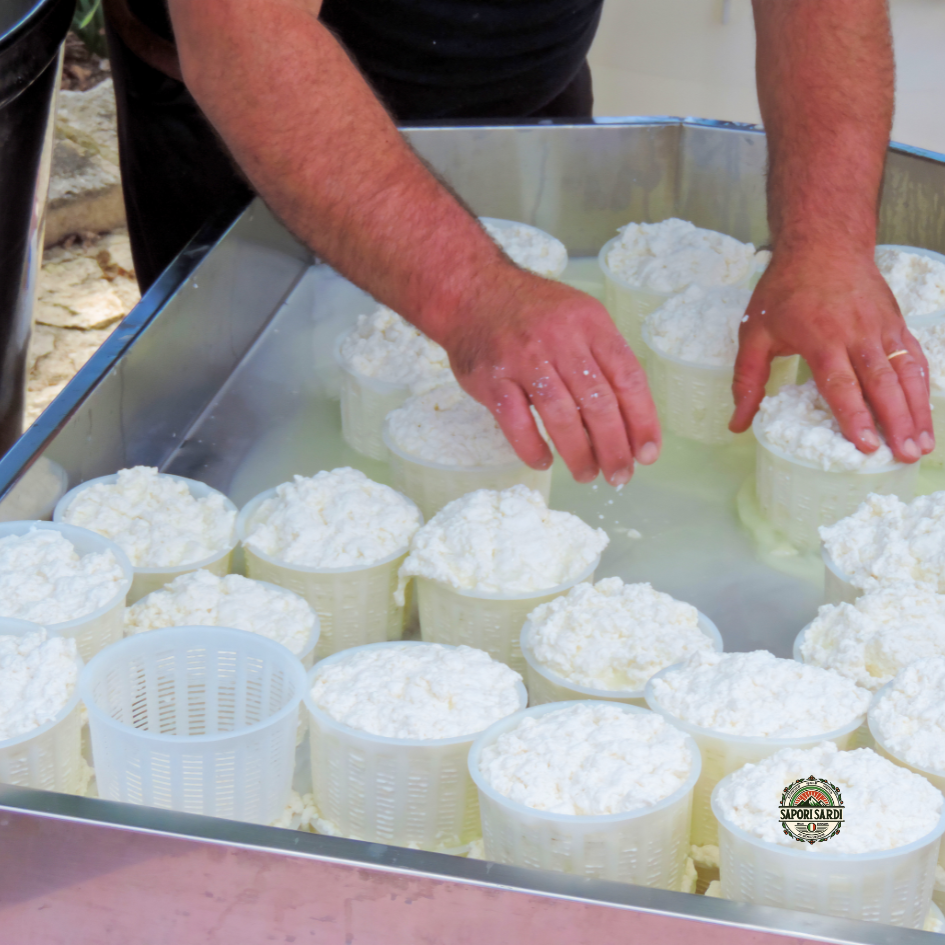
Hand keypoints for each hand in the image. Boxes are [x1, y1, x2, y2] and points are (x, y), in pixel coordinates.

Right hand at [443, 269, 660, 485]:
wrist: (472, 292)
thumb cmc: (533, 313)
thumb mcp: (577, 318)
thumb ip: (601, 360)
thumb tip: (627, 421)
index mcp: (590, 323)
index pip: (628, 377)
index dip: (643, 420)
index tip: (648, 452)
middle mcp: (560, 339)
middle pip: (598, 402)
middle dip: (614, 447)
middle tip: (620, 475)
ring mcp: (523, 359)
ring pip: (560, 415)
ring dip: (579, 453)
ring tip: (587, 475)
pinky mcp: (491, 378)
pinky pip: (517, 422)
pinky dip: (533, 447)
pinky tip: (545, 461)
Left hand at [729, 252, 933, 461]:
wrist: (823, 242)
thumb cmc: (784, 289)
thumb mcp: (755, 332)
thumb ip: (747, 380)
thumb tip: (737, 424)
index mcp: (821, 338)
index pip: (841, 384)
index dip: (854, 416)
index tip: (865, 445)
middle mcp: (857, 335)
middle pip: (881, 384)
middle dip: (895, 422)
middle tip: (904, 456)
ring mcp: (882, 328)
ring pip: (905, 373)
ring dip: (917, 411)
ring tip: (922, 445)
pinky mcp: (896, 324)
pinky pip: (914, 359)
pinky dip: (923, 387)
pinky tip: (925, 414)